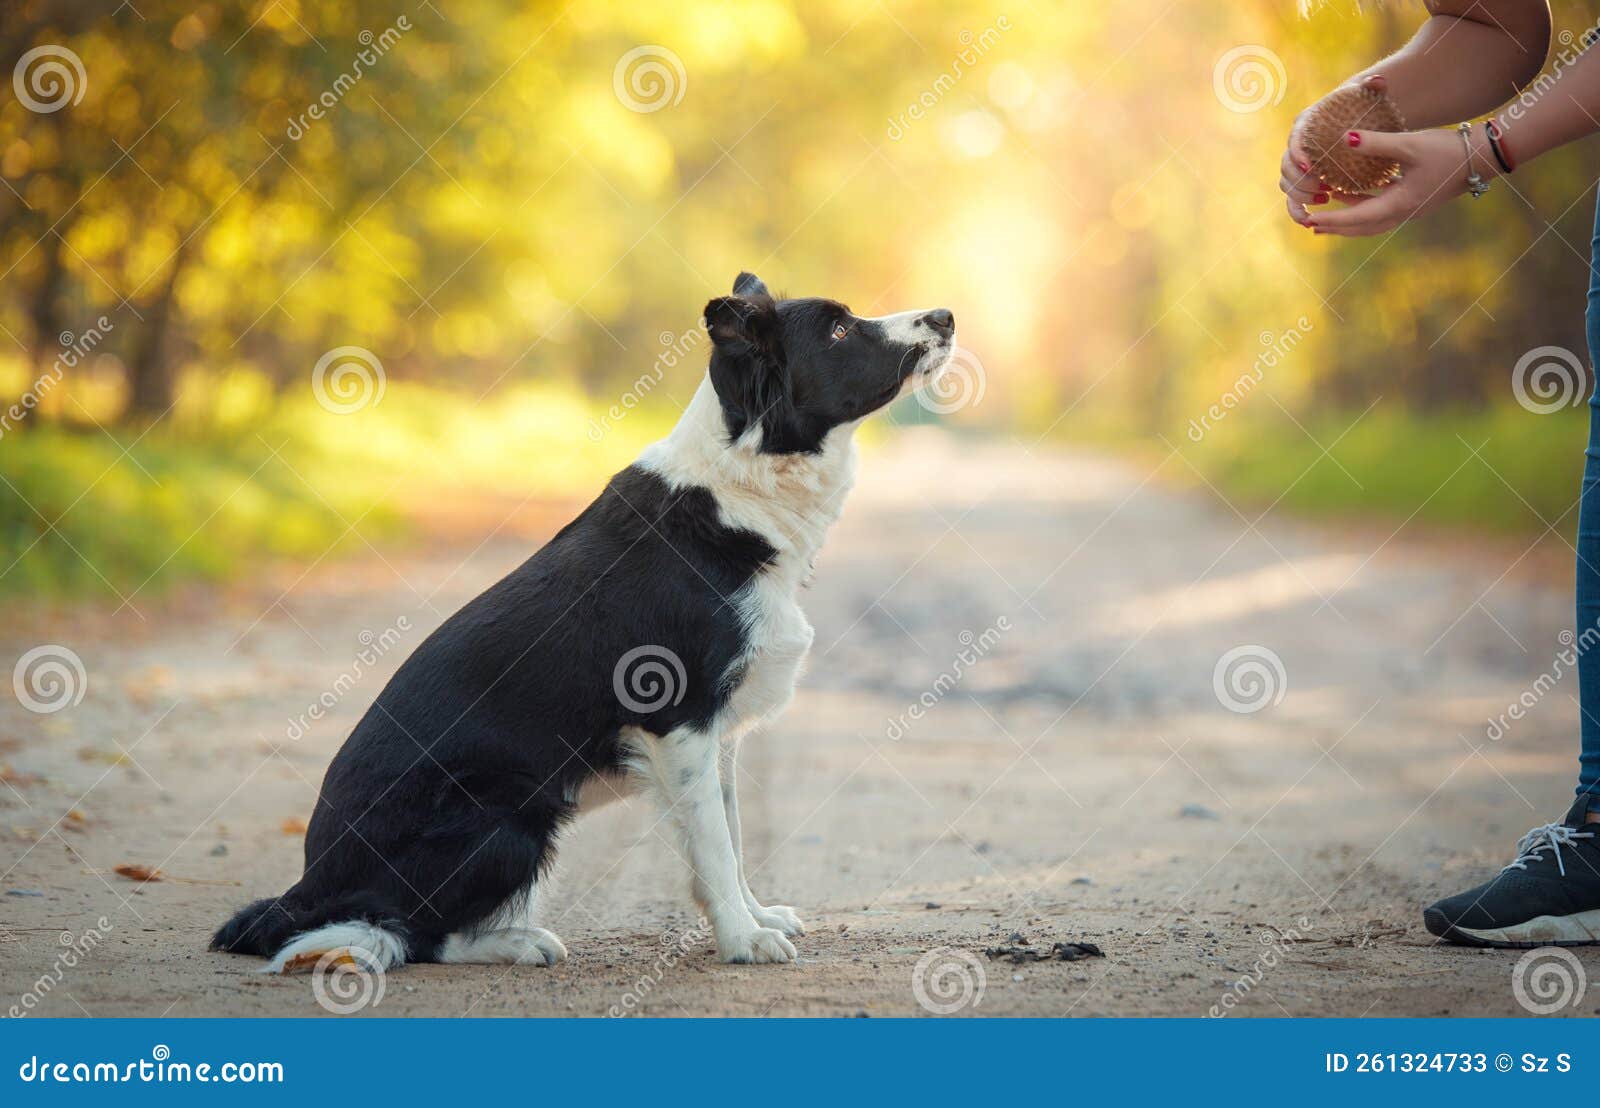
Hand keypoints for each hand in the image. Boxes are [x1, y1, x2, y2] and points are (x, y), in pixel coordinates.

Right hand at [1279, 74, 1391, 226]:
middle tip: (1323, 187)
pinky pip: (1292, 200)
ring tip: (1325, 197)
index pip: (1294, 139)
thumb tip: (1378, 81)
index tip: (1309, 165)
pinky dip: (1298, 210)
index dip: (1297, 154)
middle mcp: (1295, 146)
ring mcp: (1297, 166)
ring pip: (1287, 184)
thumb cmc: (1361, 107)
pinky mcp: (1303, 182)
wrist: (1354, 121)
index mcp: (1305, 125)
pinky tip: (1313, 217)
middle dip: (1300, 180)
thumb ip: (1373, 86)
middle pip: (1286, 166)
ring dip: (1301, 194)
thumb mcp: (1367, 95)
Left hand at [1310, 125, 1497, 237]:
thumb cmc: (1448, 150)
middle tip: (1311, 225)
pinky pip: (1383, 208)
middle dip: (1337, 227)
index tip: (1311, 221)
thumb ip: (1376, 143)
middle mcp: (1404, 211)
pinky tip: (1352, 194)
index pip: (1358, 218)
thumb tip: (1345, 139)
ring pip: (1373, 221)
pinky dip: (1364, 206)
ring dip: (1349, 219)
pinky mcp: (1416, 199)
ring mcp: (1411, 207)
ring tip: (1326, 217)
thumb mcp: (1410, 144)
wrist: (1485, 156)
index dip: (1333, 220)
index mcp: (1401, 203)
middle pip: (1362, 227)